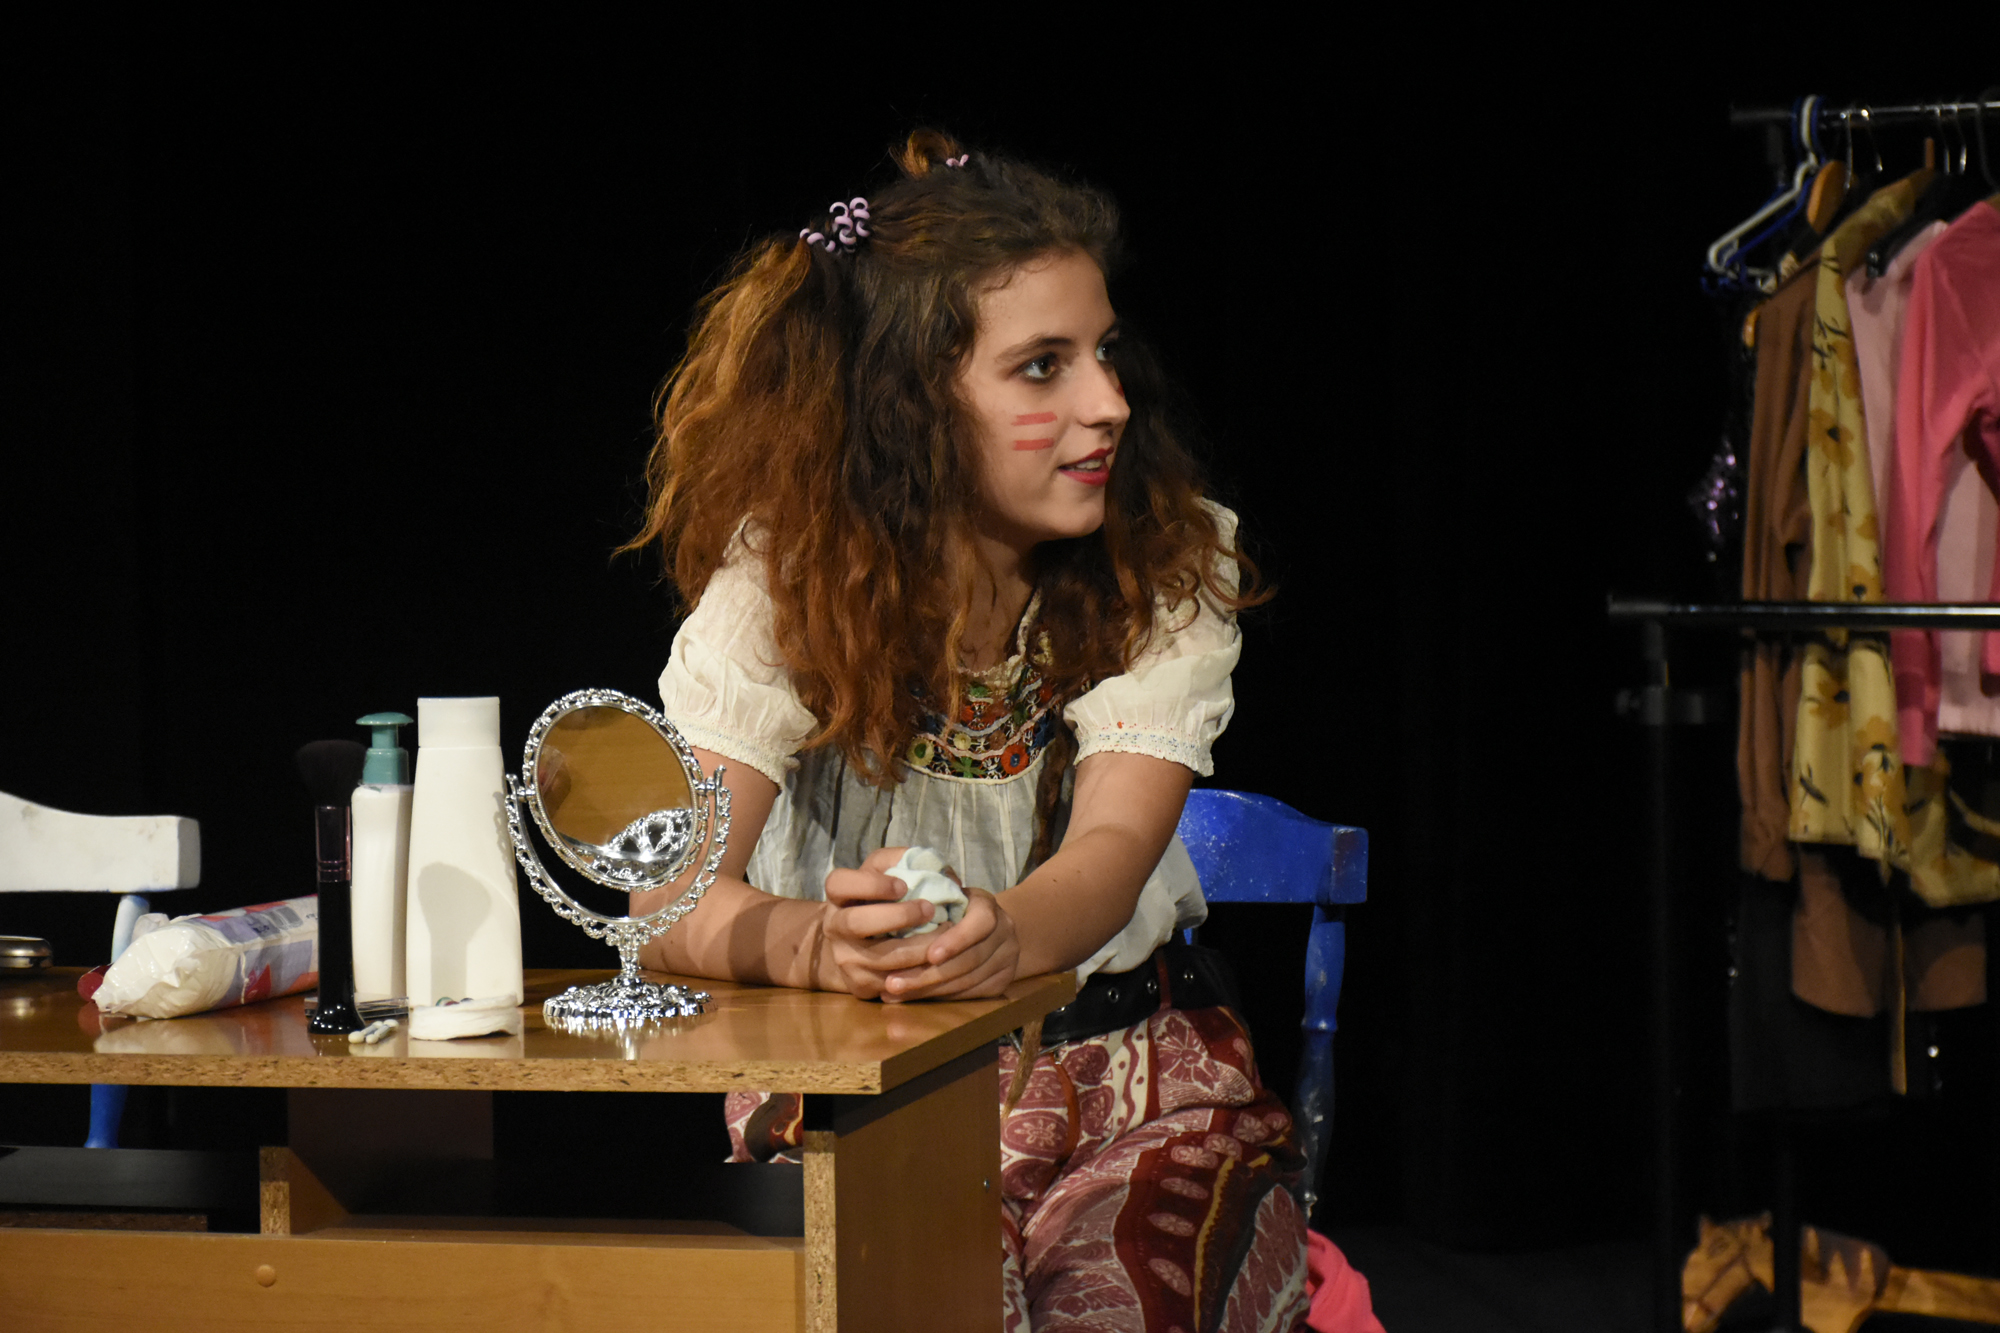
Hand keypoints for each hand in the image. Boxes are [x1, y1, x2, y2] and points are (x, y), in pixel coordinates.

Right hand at [819, 848, 940, 998]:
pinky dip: (918, 972)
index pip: (839, 883)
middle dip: (898, 916)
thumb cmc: (881, 900)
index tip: (903, 885)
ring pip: (880, 958)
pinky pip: (891, 983)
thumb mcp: (885, 874)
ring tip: (944, 934)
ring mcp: (845, 958)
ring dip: (917, 947)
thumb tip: (941, 870)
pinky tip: (936, 959)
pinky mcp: (859, 985)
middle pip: (856, 923)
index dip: (871, 884)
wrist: (858, 944)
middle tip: (929, 909)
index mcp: (838, 896)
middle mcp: (834, 927)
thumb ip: (906, 862)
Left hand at [878, 885, 1019, 1001]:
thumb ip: (927, 894)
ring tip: (894, 992)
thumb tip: (898, 897)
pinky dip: (939, 998)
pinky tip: (912, 998)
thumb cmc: (950, 908)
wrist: (985, 929)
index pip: (980, 923)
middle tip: (892, 982)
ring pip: (967, 982)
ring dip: (927, 990)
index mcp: (988, 905)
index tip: (930, 955)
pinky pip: (968, 995)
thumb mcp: (942, 894)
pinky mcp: (1001, 983)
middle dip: (928, 974)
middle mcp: (1004, 933)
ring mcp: (1007, 960)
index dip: (956, 940)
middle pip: (969, 960)